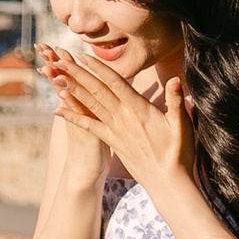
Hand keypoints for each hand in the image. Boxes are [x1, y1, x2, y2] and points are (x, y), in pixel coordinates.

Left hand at [39, 43, 192, 192]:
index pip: (116, 83)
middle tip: (60, 60)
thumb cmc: (179, 152)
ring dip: (72, 90)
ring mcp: (115, 130)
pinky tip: (57, 110)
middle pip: (97, 91)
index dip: (99, 68)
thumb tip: (175, 79)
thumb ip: (176, 100)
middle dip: (78, 74)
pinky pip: (88, 126)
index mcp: (139, 109)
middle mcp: (123, 117)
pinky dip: (72, 117)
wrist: (167, 182)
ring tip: (56, 78)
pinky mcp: (111, 141)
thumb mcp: (181, 124)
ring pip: (90, 105)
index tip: (84, 56)